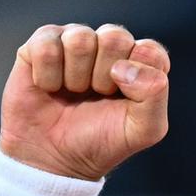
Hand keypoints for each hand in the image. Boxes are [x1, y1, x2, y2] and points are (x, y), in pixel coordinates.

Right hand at [0, 23, 169, 180]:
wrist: (55, 158)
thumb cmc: (103, 140)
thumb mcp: (144, 129)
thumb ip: (155, 95)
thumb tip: (125, 67)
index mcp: (141, 62)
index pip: (150, 51)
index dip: (136, 78)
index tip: (125, 99)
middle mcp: (110, 45)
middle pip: (114, 37)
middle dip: (104, 76)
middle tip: (97, 95)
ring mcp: (74, 42)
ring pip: (80, 38)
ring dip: (76, 77)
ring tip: (74, 92)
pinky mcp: (41, 45)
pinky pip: (46, 45)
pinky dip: (47, 76)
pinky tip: (50, 87)